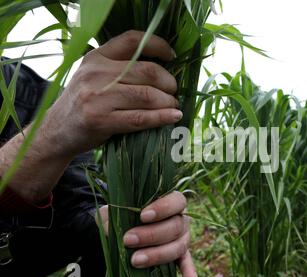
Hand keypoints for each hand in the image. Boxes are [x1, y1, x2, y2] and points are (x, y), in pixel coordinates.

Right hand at [0, 30, 181, 203]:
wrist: (56, 131)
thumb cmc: (84, 103)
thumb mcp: (94, 76)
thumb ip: (120, 69)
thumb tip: (163, 70)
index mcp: (96, 57)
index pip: (133, 40)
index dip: (158, 45)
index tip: (172, 56)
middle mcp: (96, 73)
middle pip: (147, 71)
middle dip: (168, 82)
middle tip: (174, 91)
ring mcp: (97, 97)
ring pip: (147, 95)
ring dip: (168, 102)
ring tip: (174, 106)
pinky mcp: (101, 120)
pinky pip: (140, 118)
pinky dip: (162, 117)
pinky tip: (173, 117)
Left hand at [98, 191, 197, 276]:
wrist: (122, 230)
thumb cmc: (122, 214)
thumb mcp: (115, 210)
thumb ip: (115, 215)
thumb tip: (114, 230)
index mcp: (171, 202)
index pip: (176, 201)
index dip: (163, 208)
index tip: (143, 216)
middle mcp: (181, 219)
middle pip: (175, 226)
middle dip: (152, 235)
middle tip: (128, 240)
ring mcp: (182, 238)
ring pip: (178, 246)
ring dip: (158, 254)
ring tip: (135, 261)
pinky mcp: (180, 255)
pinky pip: (186, 262)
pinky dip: (188, 270)